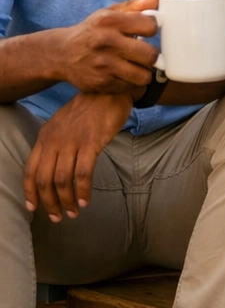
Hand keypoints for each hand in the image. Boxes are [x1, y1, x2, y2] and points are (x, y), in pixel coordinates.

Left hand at [24, 92, 132, 221]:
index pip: (30, 170)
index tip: (34, 208)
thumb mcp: (63, 123)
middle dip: (50, 203)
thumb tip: (51, 168)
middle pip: (45, 180)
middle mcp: (54, 140)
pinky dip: (83, 190)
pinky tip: (86, 200)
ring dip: (67, 200)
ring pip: (63, 180)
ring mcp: (72, 141)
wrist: (110, 91)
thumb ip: (54, 143)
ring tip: (74, 212)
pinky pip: (83, 173)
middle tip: (57, 216)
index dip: (30, 193)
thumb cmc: (89, 108)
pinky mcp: (91, 143)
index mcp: (45, 136)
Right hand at [57, 0, 159, 93]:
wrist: (61, 54)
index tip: (147, 31)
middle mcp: (106, 42)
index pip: (150, 26)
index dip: (152, 29)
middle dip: (151, 54)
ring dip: (144, 71)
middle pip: (150, 55)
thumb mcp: (108, 14)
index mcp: (110, 21)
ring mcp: (103, 65)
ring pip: (144, 75)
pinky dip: (132, 82)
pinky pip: (131, 87)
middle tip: (145, 53)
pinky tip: (126, 74)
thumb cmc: (92, 31)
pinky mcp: (100, 83)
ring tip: (138, 65)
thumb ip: (134, 6)